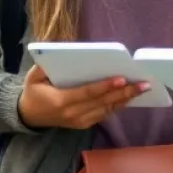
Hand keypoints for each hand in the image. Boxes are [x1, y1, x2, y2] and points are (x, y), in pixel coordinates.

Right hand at [17, 65, 149, 129]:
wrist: (28, 115)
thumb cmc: (33, 91)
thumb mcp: (34, 75)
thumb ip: (45, 64)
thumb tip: (60, 48)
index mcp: (61, 101)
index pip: (87, 93)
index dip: (105, 86)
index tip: (121, 78)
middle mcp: (73, 114)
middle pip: (103, 102)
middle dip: (124, 92)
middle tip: (143, 84)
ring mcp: (80, 121)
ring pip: (107, 110)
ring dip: (125, 99)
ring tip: (142, 89)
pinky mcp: (84, 124)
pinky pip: (104, 114)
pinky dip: (118, 105)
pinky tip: (130, 96)